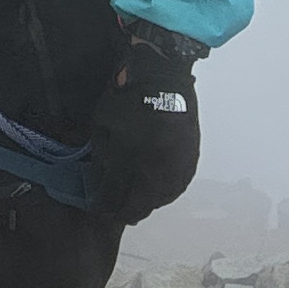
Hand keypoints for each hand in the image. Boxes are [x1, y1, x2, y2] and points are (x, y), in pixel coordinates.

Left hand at [89, 26, 203, 219]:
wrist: (165, 78)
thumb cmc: (130, 101)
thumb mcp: (103, 130)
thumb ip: (102, 160)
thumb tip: (100, 180)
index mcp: (136, 168)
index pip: (118, 204)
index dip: (104, 208)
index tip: (97, 207)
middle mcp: (161, 175)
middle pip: (141, 207)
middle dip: (125, 208)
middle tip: (114, 204)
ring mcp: (179, 169)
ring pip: (160, 199)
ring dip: (145, 199)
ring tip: (133, 193)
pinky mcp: (191, 160)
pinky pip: (175, 185)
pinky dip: (162, 187)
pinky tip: (153, 181)